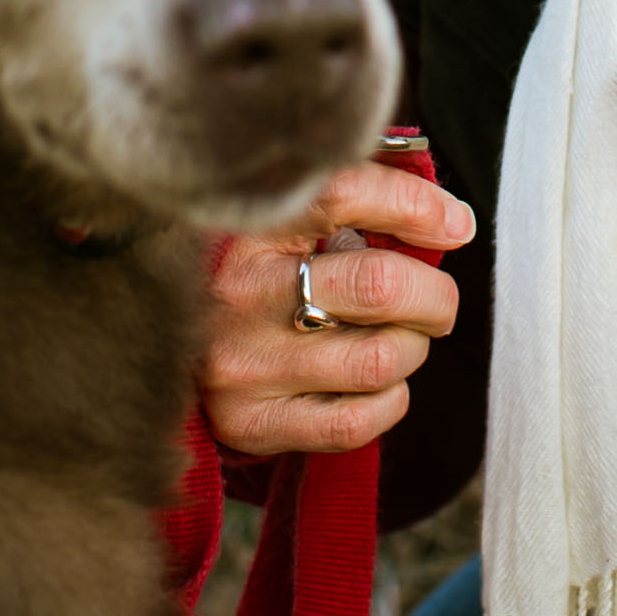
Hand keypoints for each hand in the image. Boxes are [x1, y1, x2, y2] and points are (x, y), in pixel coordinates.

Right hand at [197, 160, 474, 456]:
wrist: (160, 349)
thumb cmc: (253, 272)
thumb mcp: (286, 220)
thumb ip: (357, 202)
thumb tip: (454, 224)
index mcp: (248, 224)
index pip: (345, 192)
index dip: (417, 206)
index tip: (456, 225)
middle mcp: (241, 292)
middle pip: (380, 286)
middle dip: (433, 296)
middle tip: (434, 300)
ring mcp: (243, 363)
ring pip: (380, 358)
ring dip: (411, 348)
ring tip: (398, 338)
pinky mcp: (250, 423)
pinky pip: (356, 421)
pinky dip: (390, 399)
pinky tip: (377, 381)